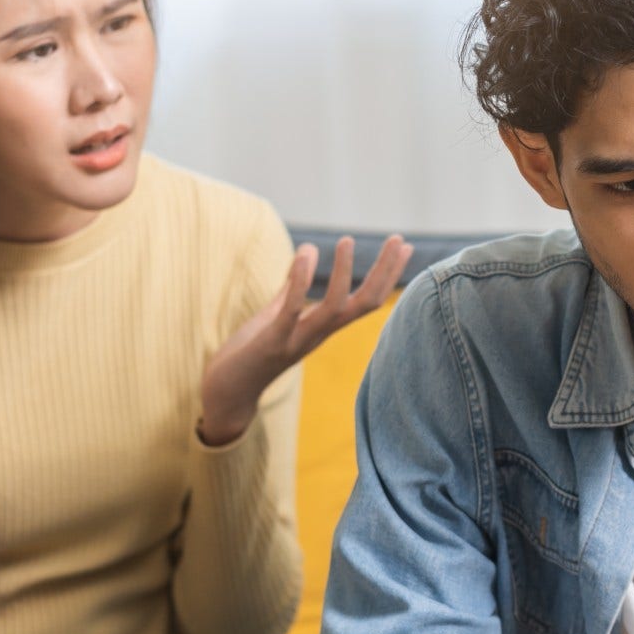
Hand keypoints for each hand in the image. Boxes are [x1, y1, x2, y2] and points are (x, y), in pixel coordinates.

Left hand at [197, 234, 411, 444]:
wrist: (227, 393)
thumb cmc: (251, 353)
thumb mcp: (276, 314)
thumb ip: (291, 287)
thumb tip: (307, 251)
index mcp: (323, 327)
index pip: (367, 300)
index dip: (389, 274)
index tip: (406, 246)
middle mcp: (319, 335)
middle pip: (364, 305)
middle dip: (385, 272)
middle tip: (400, 240)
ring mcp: (297, 340)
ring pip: (334, 308)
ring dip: (343, 274)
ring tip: (347, 240)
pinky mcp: (272, 343)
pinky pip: (291, 311)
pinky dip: (300, 282)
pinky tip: (305, 253)